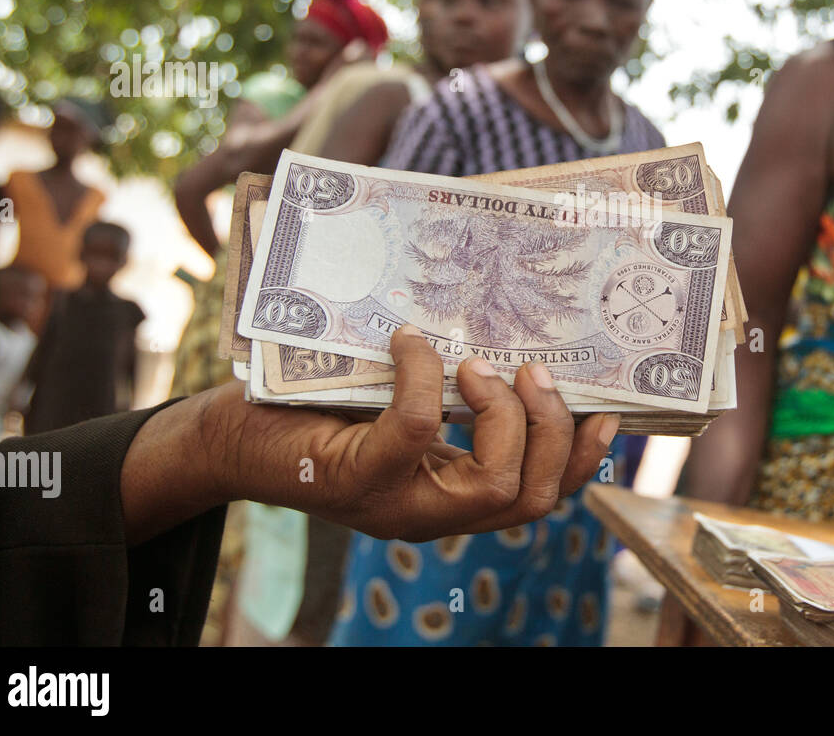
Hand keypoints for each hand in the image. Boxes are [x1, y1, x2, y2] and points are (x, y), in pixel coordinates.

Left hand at [121, 326, 618, 544]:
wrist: (226, 441)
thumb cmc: (312, 413)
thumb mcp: (391, 404)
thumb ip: (446, 392)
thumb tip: (504, 321)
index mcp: (450, 496)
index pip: (540, 497)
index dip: (582, 461)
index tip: (607, 412)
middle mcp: (431, 513)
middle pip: (533, 500)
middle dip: (552, 433)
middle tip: (534, 373)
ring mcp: (395, 504)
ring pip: (493, 487)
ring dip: (505, 418)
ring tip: (480, 365)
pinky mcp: (355, 477)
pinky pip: (416, 432)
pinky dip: (424, 379)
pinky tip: (410, 343)